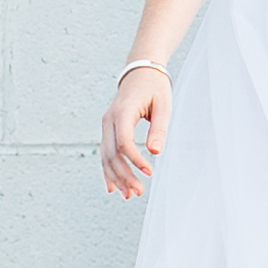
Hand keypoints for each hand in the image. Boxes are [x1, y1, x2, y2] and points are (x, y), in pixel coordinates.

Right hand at [99, 66, 172, 199]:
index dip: (135, 159)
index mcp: (123, 111)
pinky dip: (108, 171)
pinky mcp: (107, 130)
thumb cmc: (155, 88)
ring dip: (116, 177)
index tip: (149, 172)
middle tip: (138, 192)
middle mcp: (109, 119)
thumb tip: (155, 152)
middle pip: (111, 153)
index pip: (124, 141)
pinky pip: (104, 153)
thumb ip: (159, 128)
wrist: (140, 73)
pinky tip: (113, 187)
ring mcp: (105, 125)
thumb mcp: (163, 105)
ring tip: (129, 195)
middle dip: (124, 175)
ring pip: (106, 156)